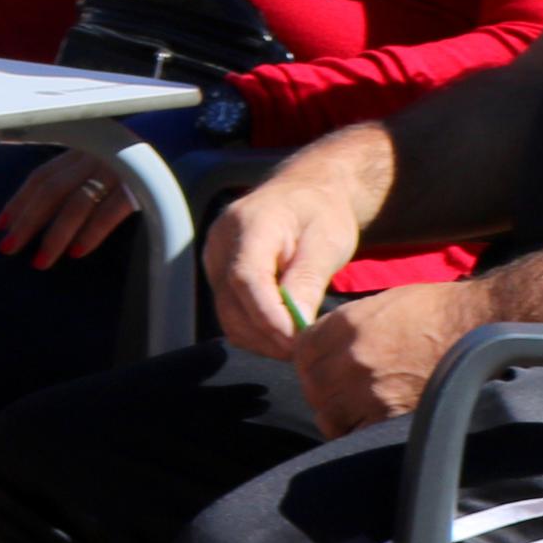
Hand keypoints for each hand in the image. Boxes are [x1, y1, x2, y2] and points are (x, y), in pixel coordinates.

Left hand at [0, 148, 139, 267]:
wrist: (176, 144)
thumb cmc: (126, 160)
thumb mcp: (95, 161)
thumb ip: (69, 177)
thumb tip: (34, 212)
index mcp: (78, 150)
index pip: (40, 177)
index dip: (19, 201)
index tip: (1, 226)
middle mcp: (91, 157)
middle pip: (51, 191)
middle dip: (28, 222)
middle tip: (9, 249)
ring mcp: (114, 169)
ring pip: (77, 202)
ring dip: (56, 234)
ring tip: (41, 260)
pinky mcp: (138, 184)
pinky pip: (111, 209)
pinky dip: (93, 231)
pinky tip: (78, 252)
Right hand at [207, 168, 367, 359]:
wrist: (305, 192)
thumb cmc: (321, 214)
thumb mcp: (327, 242)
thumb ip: (308, 282)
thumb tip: (296, 328)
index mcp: (249, 224)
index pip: (246, 277)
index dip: (268, 316)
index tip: (298, 341)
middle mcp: (221, 242)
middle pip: (232, 303)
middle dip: (268, 335)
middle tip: (307, 350)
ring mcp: (214, 259)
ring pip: (227, 315)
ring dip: (261, 339)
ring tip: (298, 343)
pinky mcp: (217, 274)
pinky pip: (229, 314)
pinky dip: (254, 332)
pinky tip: (282, 333)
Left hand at [295, 277, 491, 437]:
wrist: (481, 328)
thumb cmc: (436, 311)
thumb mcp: (380, 304)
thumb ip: (344, 326)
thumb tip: (322, 347)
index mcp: (346, 325)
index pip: (301, 351)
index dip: (309, 362)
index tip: (320, 369)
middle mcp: (352, 357)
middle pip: (312, 385)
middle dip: (321, 391)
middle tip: (339, 395)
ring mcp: (371, 389)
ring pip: (328, 415)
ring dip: (337, 416)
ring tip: (355, 412)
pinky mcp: (393, 416)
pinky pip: (358, 434)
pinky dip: (360, 434)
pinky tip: (372, 426)